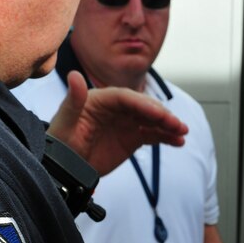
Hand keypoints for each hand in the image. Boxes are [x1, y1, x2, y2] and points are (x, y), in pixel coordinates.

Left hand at [47, 71, 187, 174]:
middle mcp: (116, 108)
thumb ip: (73, 100)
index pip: (125, 98)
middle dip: (161, 115)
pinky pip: (152, 135)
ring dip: (168, 125)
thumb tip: (73, 75)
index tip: (158, 113)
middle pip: (143, 107)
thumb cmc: (61, 143)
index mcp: (100, 99)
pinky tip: (179, 142)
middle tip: (177, 124)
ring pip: (151, 120)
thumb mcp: (65, 123)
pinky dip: (166, 137)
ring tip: (182, 133)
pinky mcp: (132, 137)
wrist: (65, 167)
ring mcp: (126, 122)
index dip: (142, 104)